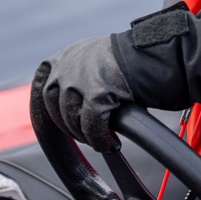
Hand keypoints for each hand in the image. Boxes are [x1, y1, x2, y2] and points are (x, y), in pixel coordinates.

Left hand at [33, 36, 132, 152]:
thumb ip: (78, 76)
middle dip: (68, 124)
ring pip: (71, 118)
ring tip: (100, 139)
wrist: (158, 56)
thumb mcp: (96, 60)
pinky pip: (91, 127)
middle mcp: (68, 65)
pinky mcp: (96, 95)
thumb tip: (71, 105)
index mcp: (66, 56)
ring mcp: (80, 79)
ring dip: (84, 134)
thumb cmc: (134, 61)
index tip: (55, 120)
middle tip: (85, 133)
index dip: (46, 108)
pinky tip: (110, 144)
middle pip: (53, 105)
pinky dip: (99, 140)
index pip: (42, 85)